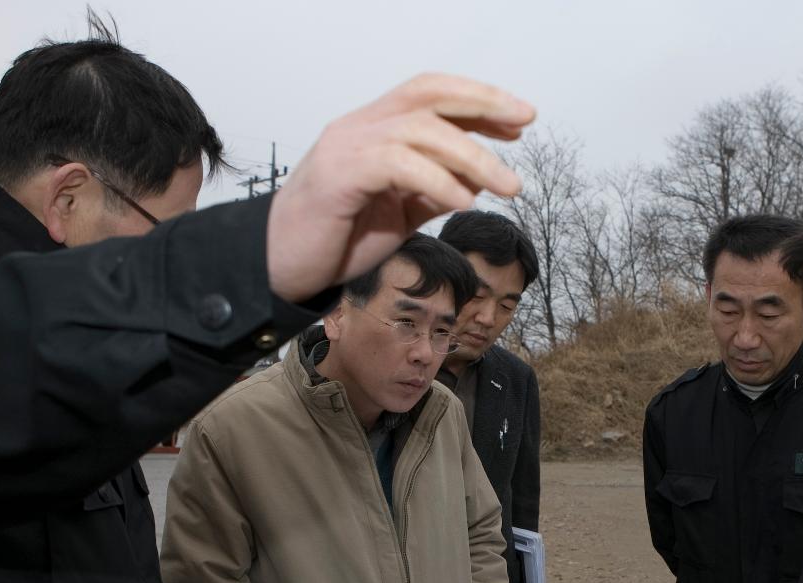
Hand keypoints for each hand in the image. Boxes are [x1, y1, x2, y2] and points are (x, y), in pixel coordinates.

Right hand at [265, 73, 534, 302]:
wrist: (279, 268)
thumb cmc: (334, 241)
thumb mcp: (396, 213)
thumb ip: (430, 192)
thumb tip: (474, 181)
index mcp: (373, 131)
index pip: (431, 96)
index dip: (477, 101)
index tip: (518, 122)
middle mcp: (359, 128)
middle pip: (428, 93)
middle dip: (483, 103)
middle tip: (523, 124)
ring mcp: (346, 147)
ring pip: (421, 129)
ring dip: (473, 157)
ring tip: (508, 185)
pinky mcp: (338, 176)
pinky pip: (398, 164)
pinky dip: (437, 180)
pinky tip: (463, 201)